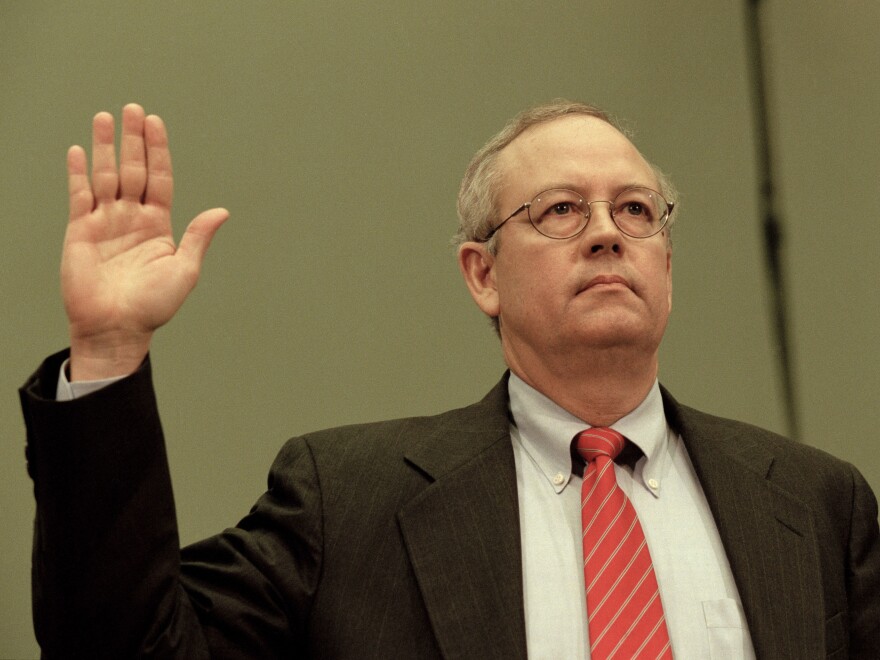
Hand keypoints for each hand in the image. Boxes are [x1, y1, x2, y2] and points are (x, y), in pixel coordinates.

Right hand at [63, 103, 227, 379]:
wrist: (117, 327)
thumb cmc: (154, 305)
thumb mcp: (184, 270)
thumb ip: (198, 237)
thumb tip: (222, 211)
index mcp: (159, 224)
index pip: (159, 178)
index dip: (158, 150)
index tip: (156, 122)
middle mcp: (132, 218)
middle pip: (133, 169)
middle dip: (133, 139)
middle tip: (132, 109)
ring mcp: (106, 222)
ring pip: (105, 175)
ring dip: (104, 147)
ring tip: (105, 118)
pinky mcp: (81, 231)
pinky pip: (79, 195)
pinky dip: (78, 173)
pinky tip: (78, 150)